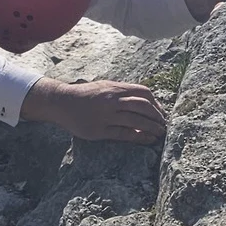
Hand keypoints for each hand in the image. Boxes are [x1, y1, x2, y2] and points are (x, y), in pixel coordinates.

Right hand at [21, 78, 165, 144]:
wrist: (61, 102)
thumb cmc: (85, 95)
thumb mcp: (104, 86)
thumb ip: (122, 92)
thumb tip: (144, 100)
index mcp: (114, 88)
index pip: (143, 93)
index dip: (156, 103)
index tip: (160, 112)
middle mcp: (112, 100)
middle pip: (143, 107)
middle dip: (157, 117)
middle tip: (164, 125)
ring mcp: (105, 116)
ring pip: (136, 121)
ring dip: (151, 128)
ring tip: (160, 134)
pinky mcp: (99, 130)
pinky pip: (124, 134)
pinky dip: (138, 136)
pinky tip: (147, 139)